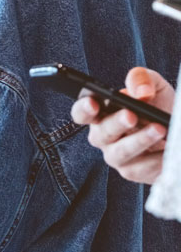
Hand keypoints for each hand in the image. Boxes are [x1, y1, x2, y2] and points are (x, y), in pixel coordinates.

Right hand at [72, 67, 173, 183]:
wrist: (178, 130)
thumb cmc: (159, 106)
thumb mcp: (152, 86)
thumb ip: (141, 79)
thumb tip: (141, 93)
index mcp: (100, 114)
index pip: (81, 113)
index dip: (83, 109)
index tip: (93, 103)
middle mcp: (103, 136)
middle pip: (100, 133)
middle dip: (116, 124)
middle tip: (132, 115)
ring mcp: (116, 156)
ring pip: (119, 153)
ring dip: (139, 141)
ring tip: (159, 129)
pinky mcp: (133, 172)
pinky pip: (140, 168)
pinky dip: (155, 159)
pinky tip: (168, 149)